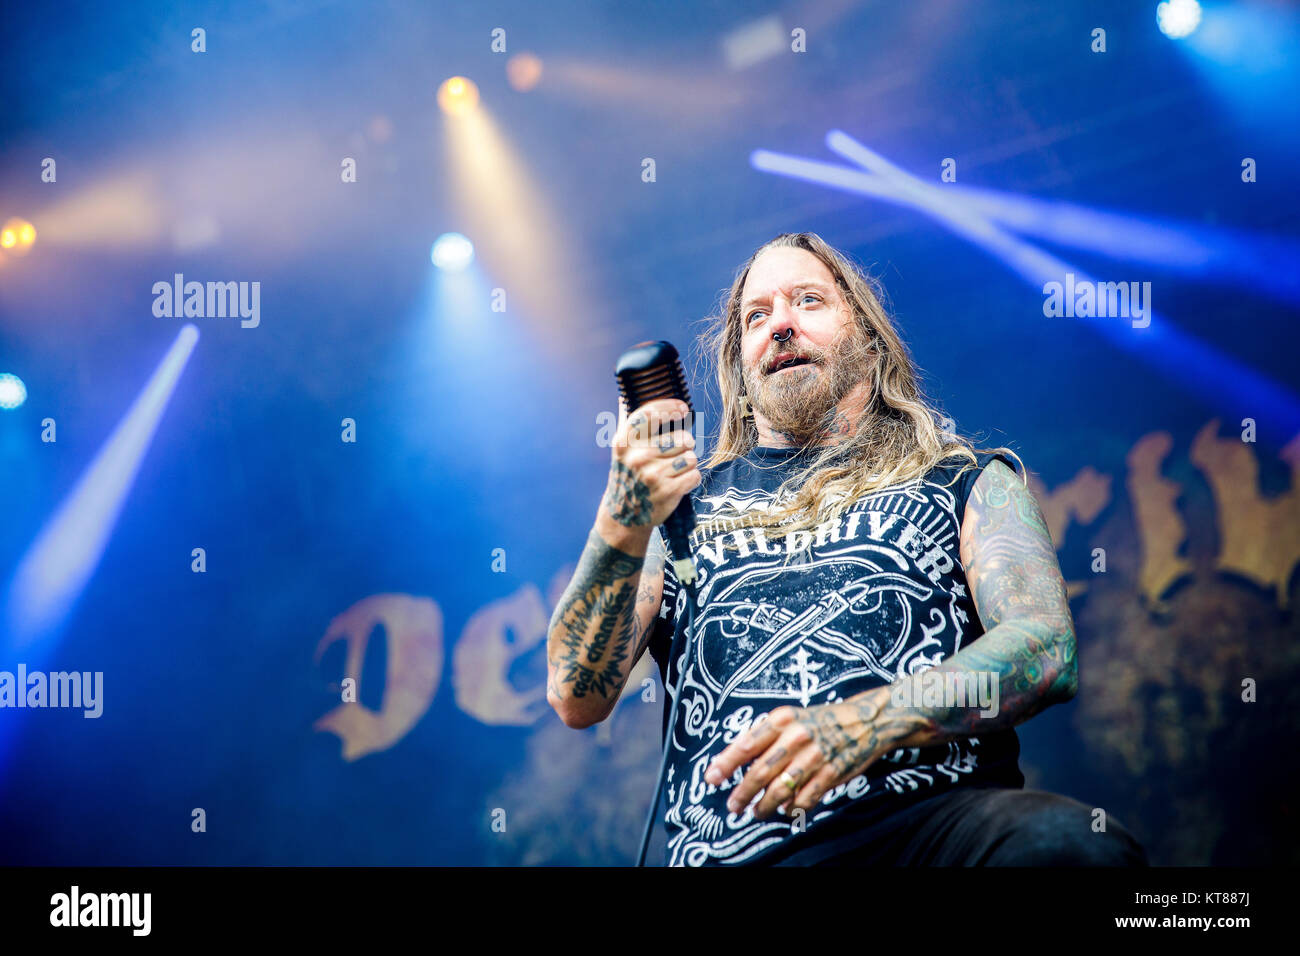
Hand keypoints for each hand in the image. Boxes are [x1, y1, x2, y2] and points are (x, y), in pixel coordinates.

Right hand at [601, 397, 700, 528]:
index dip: (670, 407)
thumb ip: (627, 422)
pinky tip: (678, 483)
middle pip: (683, 438)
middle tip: (675, 452)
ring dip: (688, 463)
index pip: (650, 413)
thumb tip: (625, 395)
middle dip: (685, 444)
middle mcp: (637, 458)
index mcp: (624, 442)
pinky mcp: (667, 492)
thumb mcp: (621, 450)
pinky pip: (695, 475)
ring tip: (675, 470)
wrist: (624, 515)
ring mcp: (652, 476)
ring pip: (691, 457)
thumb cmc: (627, 474)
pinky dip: (691, 479)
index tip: (683, 408)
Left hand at [703, 691, 892, 820]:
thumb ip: (763, 738)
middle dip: (743, 793)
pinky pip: (805, 799)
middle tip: (733, 805)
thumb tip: (732, 763)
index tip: (711, 778)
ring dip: (764, 806)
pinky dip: (792, 808)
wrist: (864, 722)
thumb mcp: (789, 718)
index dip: (725, 764)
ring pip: (781, 790)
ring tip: (756, 812)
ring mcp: (815, 757)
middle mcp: (796, 737)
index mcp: (781, 720)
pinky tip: (784, 810)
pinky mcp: (831, 774)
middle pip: (760, 772)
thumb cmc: (818, 722)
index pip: (746, 744)